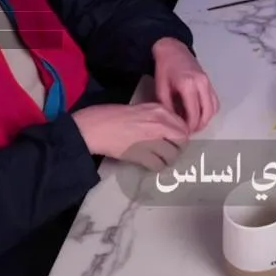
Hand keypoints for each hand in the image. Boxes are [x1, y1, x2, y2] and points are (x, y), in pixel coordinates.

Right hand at [71, 103, 189, 170]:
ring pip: (173, 155)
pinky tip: (150, 164)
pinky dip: (157, 167)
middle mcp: (160, 123)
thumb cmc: (111, 116)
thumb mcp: (140, 108)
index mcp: (159, 110)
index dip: (180, 135)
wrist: (93, 127)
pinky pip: (159, 165)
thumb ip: (156, 116)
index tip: (174, 140)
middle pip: (182, 140)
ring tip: (160, 159)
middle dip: (177, 148)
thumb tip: (168, 128)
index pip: (182, 125)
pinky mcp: (142, 155)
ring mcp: (152, 139)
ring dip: (168, 159)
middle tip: (169, 151)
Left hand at [152, 39, 219, 132]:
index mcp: (188, 85)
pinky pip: (215, 101)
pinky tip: (200, 114)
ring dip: (206, 119)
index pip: (194, 113)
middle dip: (199, 126)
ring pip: (214, 108)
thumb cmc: (164, 68)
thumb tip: (173, 123)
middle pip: (207, 113)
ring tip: (194, 125)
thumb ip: (167, 107)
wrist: (173, 49)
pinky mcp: (210, 82)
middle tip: (189, 132)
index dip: (189, 127)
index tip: (182, 133)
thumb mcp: (161, 88)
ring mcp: (208, 82)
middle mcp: (201, 84)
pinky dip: (210, 110)